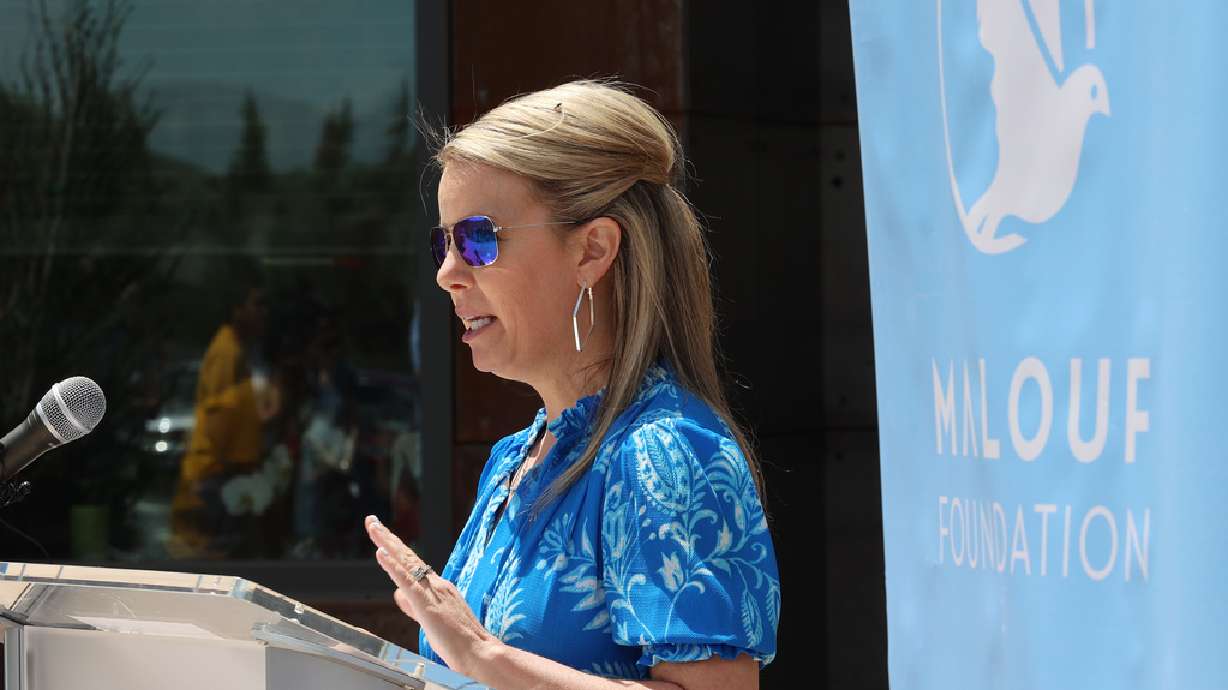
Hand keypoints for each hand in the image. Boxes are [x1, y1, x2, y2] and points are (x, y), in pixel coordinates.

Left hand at [364, 515, 500, 675]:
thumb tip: (398, 594)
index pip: (413, 564)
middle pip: (407, 555)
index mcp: (440, 587)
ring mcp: (432, 591)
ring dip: (387, 543)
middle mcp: (437, 583)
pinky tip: (380, 553)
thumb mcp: (434, 619)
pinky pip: (406, 580)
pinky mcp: (426, 603)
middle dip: (387, 538)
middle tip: (371, 521)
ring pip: (406, 562)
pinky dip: (392, 566)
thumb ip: (415, 606)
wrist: (479, 652)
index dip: (397, 550)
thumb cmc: (460, 642)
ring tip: (373, 527)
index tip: (383, 537)